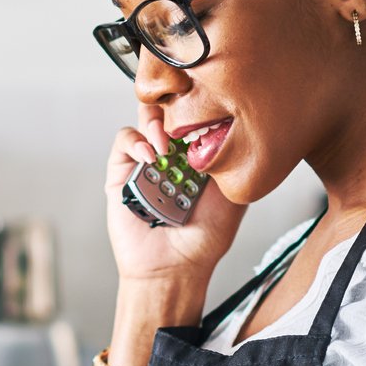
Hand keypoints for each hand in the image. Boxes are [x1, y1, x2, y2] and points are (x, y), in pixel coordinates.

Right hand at [102, 106, 243, 287]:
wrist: (176, 267)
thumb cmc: (205, 238)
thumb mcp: (235, 196)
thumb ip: (237, 165)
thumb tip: (245, 132)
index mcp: (195, 155)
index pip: (195, 114)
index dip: (199, 100)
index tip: (208, 98)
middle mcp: (170, 154)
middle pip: (168, 109)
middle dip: (175, 102)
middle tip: (184, 113)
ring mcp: (144, 162)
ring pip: (144, 119)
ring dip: (155, 122)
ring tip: (165, 143)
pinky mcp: (121, 173)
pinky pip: (124, 144)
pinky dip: (136, 143)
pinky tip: (150, 157)